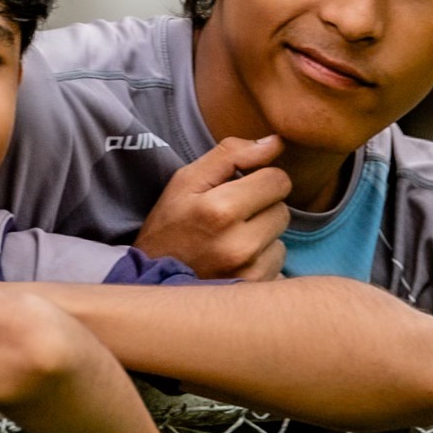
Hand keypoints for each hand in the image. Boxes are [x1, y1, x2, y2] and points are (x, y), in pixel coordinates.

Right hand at [134, 137, 289, 280]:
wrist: (149, 281)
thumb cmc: (169, 225)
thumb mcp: (186, 181)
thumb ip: (231, 155)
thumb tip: (276, 142)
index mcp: (221, 209)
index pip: (278, 180)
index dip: (260, 179)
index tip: (239, 189)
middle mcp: (239, 244)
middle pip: (283, 209)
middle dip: (261, 208)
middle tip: (229, 218)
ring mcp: (248, 272)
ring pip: (281, 239)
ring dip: (262, 237)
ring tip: (229, 241)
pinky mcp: (254, 290)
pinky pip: (278, 265)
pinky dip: (260, 261)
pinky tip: (234, 262)